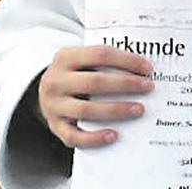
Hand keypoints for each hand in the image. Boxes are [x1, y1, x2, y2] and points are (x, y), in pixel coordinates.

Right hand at [37, 45, 153, 147]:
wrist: (43, 93)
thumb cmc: (74, 74)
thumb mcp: (81, 59)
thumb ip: (105, 61)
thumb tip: (142, 70)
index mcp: (65, 57)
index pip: (100, 54)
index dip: (126, 60)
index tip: (148, 69)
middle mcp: (55, 81)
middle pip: (94, 82)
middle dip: (125, 84)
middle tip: (148, 87)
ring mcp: (53, 106)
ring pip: (86, 110)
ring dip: (116, 110)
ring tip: (139, 109)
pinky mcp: (54, 126)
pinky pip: (74, 136)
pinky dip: (94, 137)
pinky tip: (114, 135)